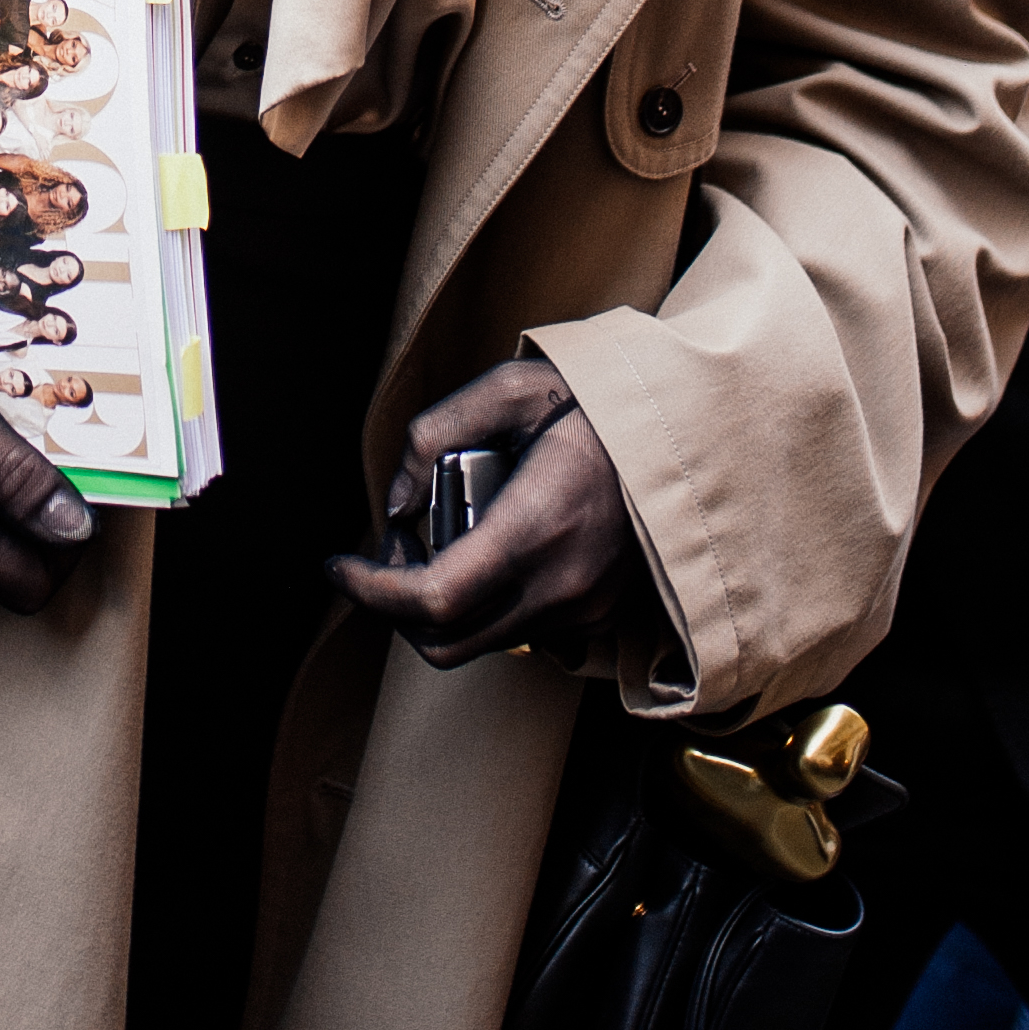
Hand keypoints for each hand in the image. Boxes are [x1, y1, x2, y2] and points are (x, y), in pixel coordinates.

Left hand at [331, 358, 651, 670]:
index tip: (339, 566)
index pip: (431, 598)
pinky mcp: (599, 614)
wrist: (690, 430)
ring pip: (482, 642)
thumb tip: (397, 502)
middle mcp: (562, 583)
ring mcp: (585, 607)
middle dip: (394, 608)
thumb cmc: (598, 399)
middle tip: (389, 552)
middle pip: (446, 640)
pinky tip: (488, 556)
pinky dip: (486, 608)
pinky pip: (522, 633)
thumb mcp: (512, 387)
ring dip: (440, 609)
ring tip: (442, 542)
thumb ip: (436, 434)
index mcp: (537, 527)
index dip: (369, 591)